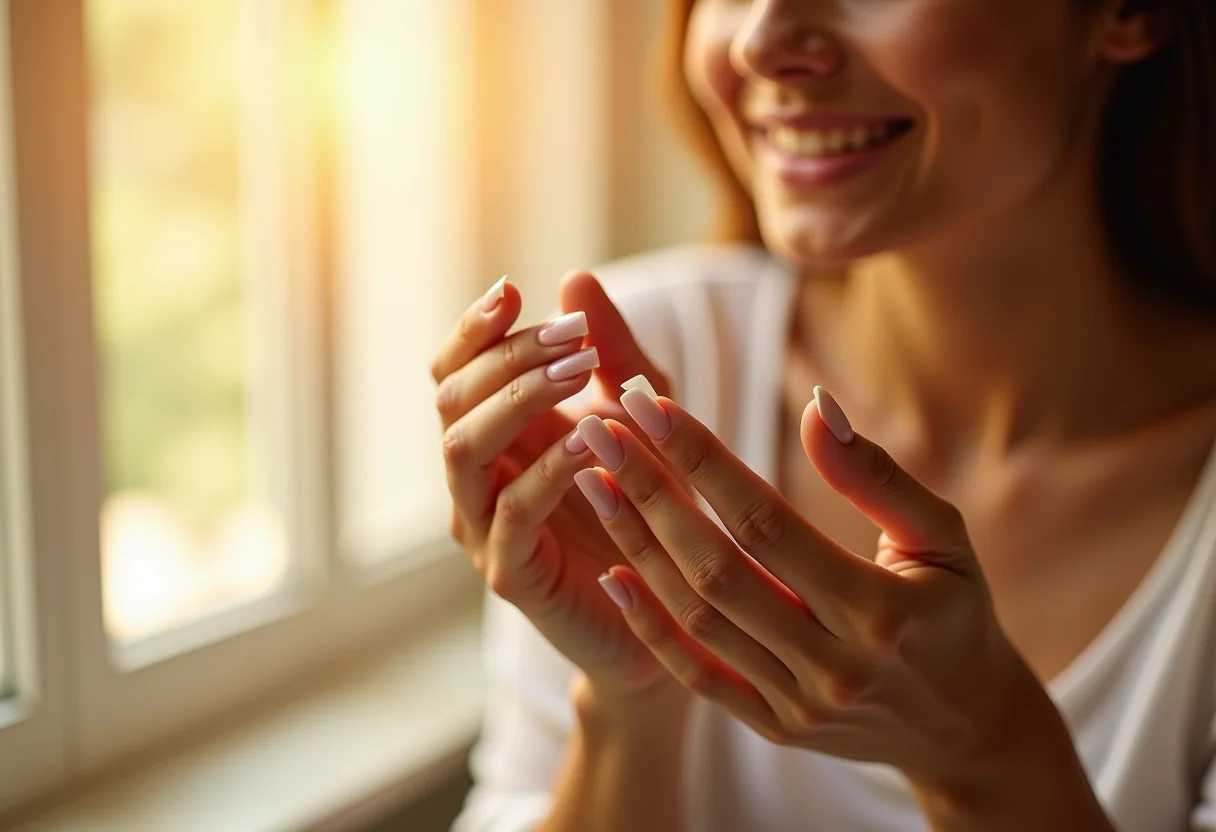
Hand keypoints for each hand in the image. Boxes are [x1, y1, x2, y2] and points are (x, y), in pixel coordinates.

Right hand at [430, 271, 681, 698]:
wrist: (670, 611)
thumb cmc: (649, 503)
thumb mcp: (640, 412)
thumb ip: (611, 352)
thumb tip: (574, 279)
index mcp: (496, 436)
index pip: (454, 371)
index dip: (474, 330)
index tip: (514, 291)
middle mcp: (476, 478)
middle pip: (451, 400)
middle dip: (506, 358)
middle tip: (569, 337)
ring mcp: (484, 528)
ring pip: (462, 450)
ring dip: (516, 402)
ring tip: (577, 372)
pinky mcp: (511, 575)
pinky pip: (511, 515)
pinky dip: (548, 472)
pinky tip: (592, 442)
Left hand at [571, 384, 1070, 796]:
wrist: (967, 728)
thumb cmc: (956, 613)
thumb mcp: (943, 537)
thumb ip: (878, 477)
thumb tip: (817, 406)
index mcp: (879, 606)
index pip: (764, 521)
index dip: (699, 460)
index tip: (646, 405)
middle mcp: (834, 662)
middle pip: (715, 567)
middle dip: (647, 492)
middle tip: (596, 430)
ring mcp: (799, 703)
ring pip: (696, 618)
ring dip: (636, 546)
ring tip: (591, 483)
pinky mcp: (776, 728)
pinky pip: (699, 675)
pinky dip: (650, 626)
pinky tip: (610, 573)